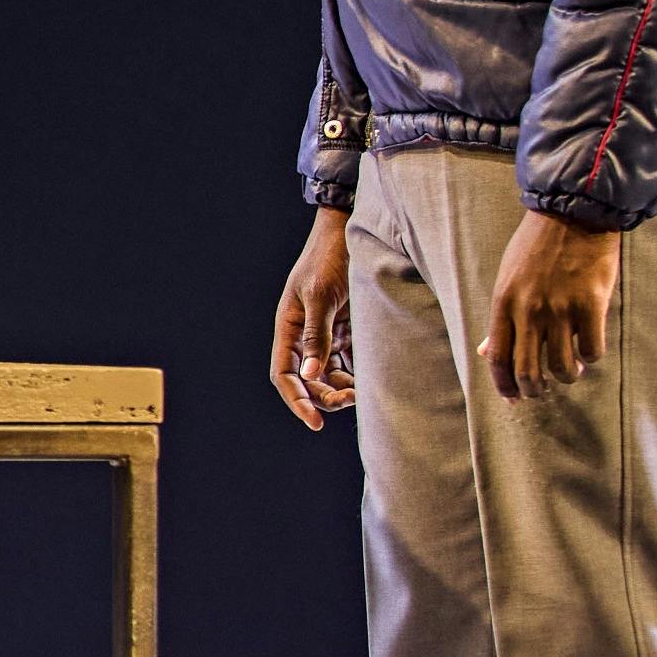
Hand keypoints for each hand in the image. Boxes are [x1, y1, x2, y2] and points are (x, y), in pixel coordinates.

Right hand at [267, 207, 354, 429]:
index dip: (297, 401)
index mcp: (288, 327)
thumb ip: (316, 335)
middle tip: (352, 399)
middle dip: (325, 396)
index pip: (284, 375)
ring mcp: (324, 333)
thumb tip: (311, 375)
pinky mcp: (346, 329)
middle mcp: (302, 335)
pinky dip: (357, 373)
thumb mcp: (321, 296)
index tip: (315, 422)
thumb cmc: (329, 259)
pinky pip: (348, 361)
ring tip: (365, 391)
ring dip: (342, 387)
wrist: (351, 233)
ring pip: (328, 374)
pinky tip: (372, 379)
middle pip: (307, 380)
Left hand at [480, 210, 619, 401]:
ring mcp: (561, 309)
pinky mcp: (591, 304)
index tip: (514, 398)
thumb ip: (501, 319)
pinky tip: (590, 351)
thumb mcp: (508, 280)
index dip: (505, 386)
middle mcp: (529, 311)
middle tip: (543, 390)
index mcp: (504, 304)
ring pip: (562, 367)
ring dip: (567, 377)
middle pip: (528, 370)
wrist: (574, 216)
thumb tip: (487, 353)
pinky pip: (592, 350)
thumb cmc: (537, 248)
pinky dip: (591, 358)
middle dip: (535, 390)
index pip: (498, 359)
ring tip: (571, 371)